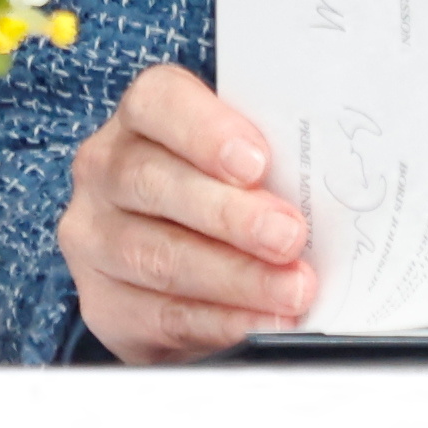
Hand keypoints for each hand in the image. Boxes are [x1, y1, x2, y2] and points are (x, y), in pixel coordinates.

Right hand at [61, 62, 317, 363]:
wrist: (180, 263)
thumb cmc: (225, 194)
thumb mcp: (245, 163)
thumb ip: (272, 165)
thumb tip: (331, 190)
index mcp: (144, 118)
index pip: (158, 103)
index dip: (206, 131)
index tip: (257, 162)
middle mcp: (107, 170)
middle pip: (155, 184)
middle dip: (231, 216)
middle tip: (289, 237)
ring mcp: (96, 239)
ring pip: (158, 258)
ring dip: (235, 278)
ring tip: (291, 291)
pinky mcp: (105, 305)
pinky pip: (161, 316)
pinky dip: (220, 323)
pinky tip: (260, 324)